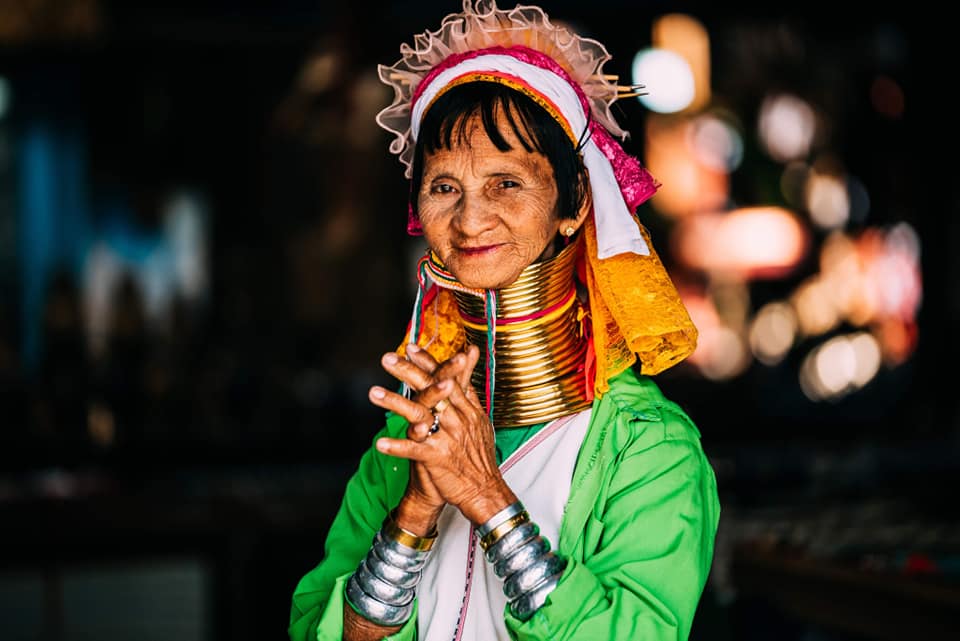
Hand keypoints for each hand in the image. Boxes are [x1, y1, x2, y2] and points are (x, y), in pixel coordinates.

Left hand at [371, 344, 516, 525]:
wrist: (484, 491)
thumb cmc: (478, 454)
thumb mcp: (479, 418)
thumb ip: (470, 387)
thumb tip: (471, 354)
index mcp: (467, 409)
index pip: (446, 378)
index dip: (428, 362)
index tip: (411, 347)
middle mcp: (458, 419)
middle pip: (431, 390)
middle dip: (408, 372)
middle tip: (387, 358)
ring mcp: (448, 438)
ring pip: (420, 415)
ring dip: (395, 403)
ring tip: (373, 393)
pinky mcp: (438, 459)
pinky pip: (415, 450)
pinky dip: (397, 446)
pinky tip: (380, 442)